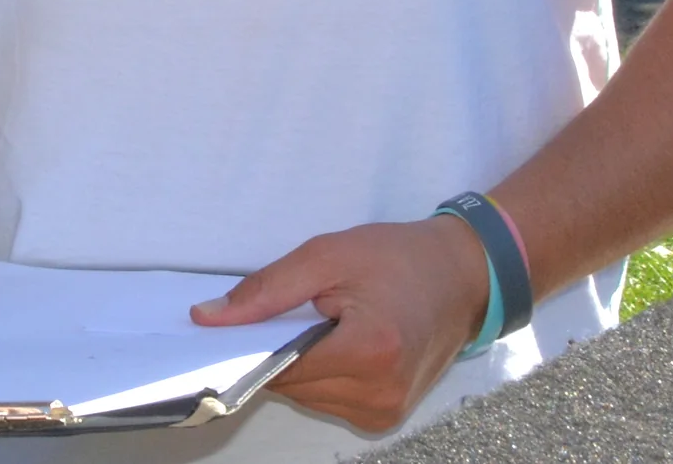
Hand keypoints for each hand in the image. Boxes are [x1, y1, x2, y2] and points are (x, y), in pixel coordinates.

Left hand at [189, 215, 489, 432]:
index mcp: (369, 353)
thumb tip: (208, 319)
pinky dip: (321, 374)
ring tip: (327, 322)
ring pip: (305, 395)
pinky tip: (339, 342)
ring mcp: (385, 411)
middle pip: (289, 384)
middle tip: (301, 309)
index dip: (252, 343)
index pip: (279, 366)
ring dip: (301, 362)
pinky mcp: (386, 417)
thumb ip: (265, 291)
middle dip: (280, 348)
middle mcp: (379, 393)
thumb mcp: (327, 256)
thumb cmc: (399, 258)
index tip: (238, 322)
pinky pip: (327, 400)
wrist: (464, 276)